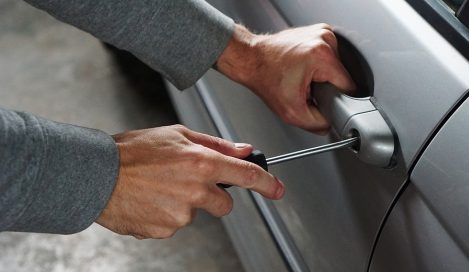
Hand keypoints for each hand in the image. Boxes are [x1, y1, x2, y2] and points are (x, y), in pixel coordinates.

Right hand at [96, 125, 283, 238]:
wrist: (95, 175)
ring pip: (196, 213)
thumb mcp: (177, 134)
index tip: (277, 189)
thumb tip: (244, 150)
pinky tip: (149, 200)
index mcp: (201, 163)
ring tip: (158, 187)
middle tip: (186, 182)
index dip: (267, 184)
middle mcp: (195, 190)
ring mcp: (180, 214)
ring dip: (184, 204)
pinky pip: (175, 225)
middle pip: (224, 204)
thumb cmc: (132, 151)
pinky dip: (165, 215)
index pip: (247, 176)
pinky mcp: (165, 230)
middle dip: (213, 196)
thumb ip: (215, 144)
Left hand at [216, 24, 355, 133]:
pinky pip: (330, 56)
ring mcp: (322, 32)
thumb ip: (318, 124)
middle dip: (328, 86)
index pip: (349, 86)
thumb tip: (332, 124)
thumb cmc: (266, 78)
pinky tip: (305, 67)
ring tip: (304, 76)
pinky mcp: (319, 31)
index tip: (322, 99)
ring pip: (337, 66)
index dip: (337, 98)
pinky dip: (320, 64)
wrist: (251, 59)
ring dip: (324, 75)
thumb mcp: (292, 113)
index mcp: (322, 56)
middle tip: (307, 88)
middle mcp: (325, 39)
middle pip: (342, 75)